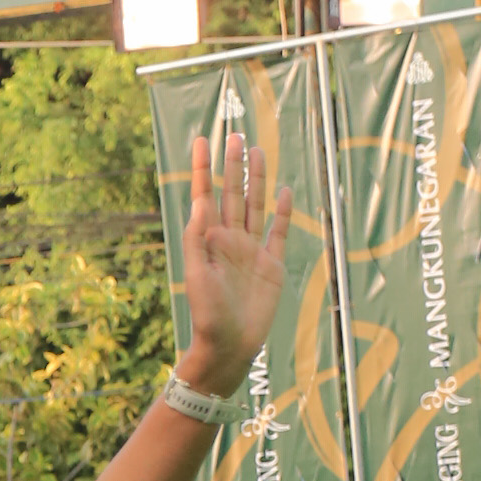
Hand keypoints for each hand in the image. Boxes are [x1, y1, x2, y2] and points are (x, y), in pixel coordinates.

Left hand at [176, 132, 290, 399]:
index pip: (205, 195)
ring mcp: (252, 250)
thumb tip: (202, 204)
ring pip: (255, 206)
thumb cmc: (207, 314)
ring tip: (257, 151)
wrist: (230, 345)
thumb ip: (199, 240)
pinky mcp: (272, 265)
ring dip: (256, 179)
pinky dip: (281, 212)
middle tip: (235, 135)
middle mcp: (230, 240)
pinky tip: (283, 191)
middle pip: (233, 194)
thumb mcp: (197, 276)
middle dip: (233, 165)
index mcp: (208, 240)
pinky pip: (278, 232)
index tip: (202, 140)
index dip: (202, 168)